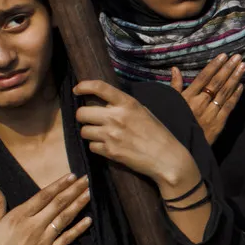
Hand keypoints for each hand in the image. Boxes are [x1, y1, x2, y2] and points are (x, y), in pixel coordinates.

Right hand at [0, 174, 91, 244]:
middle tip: (87, 179)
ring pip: (65, 218)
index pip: (44, 195)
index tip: (71, 176)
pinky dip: (79, 229)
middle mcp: (35, 224)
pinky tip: (88, 220)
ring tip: (90, 193)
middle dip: (74, 190)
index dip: (59, 185)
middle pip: (58, 203)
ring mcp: (44, 239)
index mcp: (20, 215)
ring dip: (79, 204)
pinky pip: (67, 238)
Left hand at [74, 80, 198, 188]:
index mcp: (127, 103)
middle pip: (81, 113)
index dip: (84, 86)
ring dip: (89, 133)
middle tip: (91, 120)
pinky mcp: (110, 151)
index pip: (100, 87)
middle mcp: (116, 117)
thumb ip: (124, 107)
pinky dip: (97, 147)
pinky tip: (108, 147)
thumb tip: (105, 105)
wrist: (166, 158)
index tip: (77, 89)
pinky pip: (92, 146)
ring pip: (84, 131)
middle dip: (83, 117)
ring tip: (101, 135)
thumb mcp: (143, 112)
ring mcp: (112, 135)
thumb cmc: (158, 134)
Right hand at [170, 54, 244, 144]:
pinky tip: (241, 85)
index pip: (204, 78)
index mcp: (188, 97)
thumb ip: (174, 86)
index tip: (224, 55)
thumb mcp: (171, 103)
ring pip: (224, 93)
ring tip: (243, 66)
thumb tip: (175, 69)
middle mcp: (200, 103)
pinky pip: (228, 107)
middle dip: (228, 68)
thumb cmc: (174, 122)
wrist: (181, 147)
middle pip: (217, 83)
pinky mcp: (218, 123)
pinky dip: (235, 96)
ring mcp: (211, 113)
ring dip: (235, 78)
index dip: (214, 66)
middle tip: (238, 57)